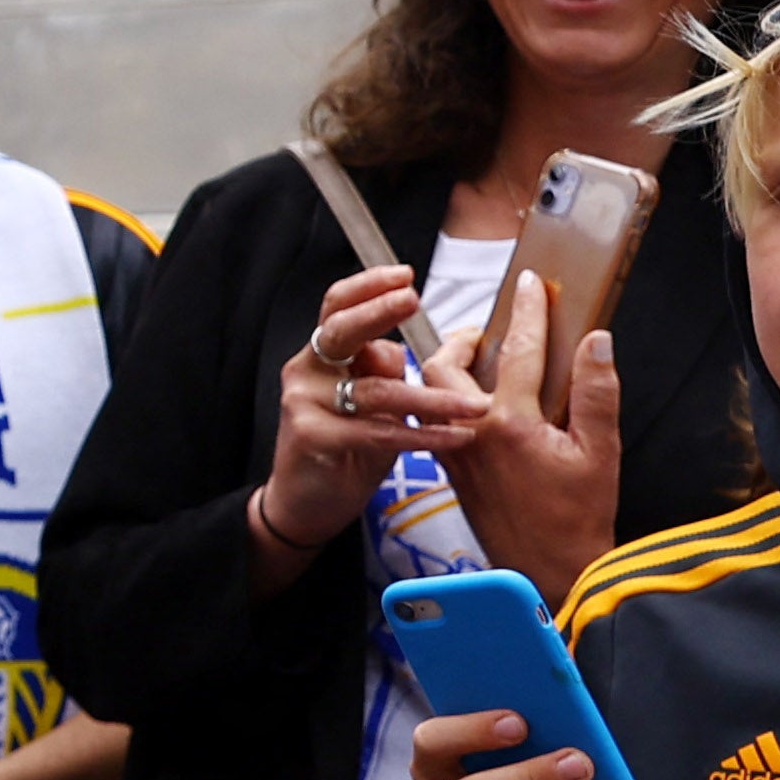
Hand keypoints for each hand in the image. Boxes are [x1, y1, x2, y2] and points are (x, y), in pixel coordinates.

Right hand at [257, 264, 488, 563]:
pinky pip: (377, 431)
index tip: (405, 275)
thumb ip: (381, 371)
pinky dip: (421, 435)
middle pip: (340, 329)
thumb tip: (402, 347)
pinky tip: (455, 437)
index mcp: (322, 357)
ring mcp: (305, 403)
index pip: (338, 307)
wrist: (303, 504)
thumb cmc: (343, 451)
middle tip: (415, 300)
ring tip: (476, 405)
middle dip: (379, 311)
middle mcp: (307, 371)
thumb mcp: (368, 404)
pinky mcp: (313, 437)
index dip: (368, 287)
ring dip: (431, 397)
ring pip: (374, 389)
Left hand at [436, 273, 625, 614]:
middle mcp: (470, 433)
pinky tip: (473, 400)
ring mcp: (454, 452)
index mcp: (509, 423)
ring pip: (429, 393)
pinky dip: (446, 398)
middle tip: (488, 329)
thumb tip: (597, 340)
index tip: (530, 282)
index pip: (518, 350)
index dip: (527, 310)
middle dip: (460, 338)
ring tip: (479, 358)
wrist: (548, 570)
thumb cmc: (579, 516)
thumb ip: (597, 393)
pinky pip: (434, 420)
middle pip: (442, 366)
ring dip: (447, 368)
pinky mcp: (450, 470)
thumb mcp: (601, 452)